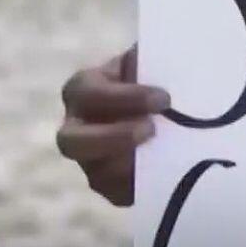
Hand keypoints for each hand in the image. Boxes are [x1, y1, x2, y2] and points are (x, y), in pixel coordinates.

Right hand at [57, 47, 168, 205]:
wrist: (173, 110)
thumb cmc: (160, 77)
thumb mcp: (156, 61)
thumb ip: (156, 57)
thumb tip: (166, 52)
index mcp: (85, 89)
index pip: (88, 92)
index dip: (123, 97)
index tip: (164, 98)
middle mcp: (78, 126)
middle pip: (72, 141)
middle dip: (112, 137)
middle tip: (153, 129)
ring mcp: (91, 161)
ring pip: (95, 174)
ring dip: (128, 166)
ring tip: (163, 154)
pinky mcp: (111, 186)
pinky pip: (118, 194)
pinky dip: (141, 187)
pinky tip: (167, 175)